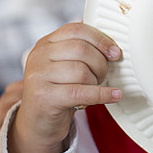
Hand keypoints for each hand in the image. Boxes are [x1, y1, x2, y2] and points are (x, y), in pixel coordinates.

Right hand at [9, 23, 121, 152]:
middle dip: (100, 62)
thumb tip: (113, 47)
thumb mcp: (66, 65)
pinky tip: (114, 95)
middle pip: (81, 49)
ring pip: (81, 71)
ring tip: (96, 86)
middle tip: (104, 74)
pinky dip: (102, 94)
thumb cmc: (59, 90)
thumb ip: (82, 51)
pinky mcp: (44, 97)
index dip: (100, 39)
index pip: (76, 29)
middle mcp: (38, 56)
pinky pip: (81, 92)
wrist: (38, 123)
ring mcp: (38, 76)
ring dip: (97, 80)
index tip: (115, 51)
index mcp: (46, 43)